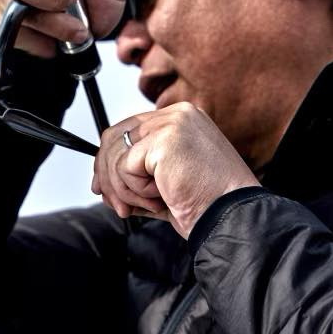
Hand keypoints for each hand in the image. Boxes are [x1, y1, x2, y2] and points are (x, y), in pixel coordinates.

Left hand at [92, 102, 260, 237]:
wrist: (232, 218)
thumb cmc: (207, 204)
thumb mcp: (165, 181)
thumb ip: (136, 172)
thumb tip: (100, 180)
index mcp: (181, 119)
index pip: (127, 131)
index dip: (108, 161)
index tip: (103, 188)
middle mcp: (177, 115)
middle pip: (114, 138)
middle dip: (107, 177)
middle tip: (119, 206)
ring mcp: (172, 123)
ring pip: (115, 155)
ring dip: (125, 190)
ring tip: (153, 202)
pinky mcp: (165, 140)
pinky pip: (124, 168)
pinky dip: (136, 192)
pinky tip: (162, 197)